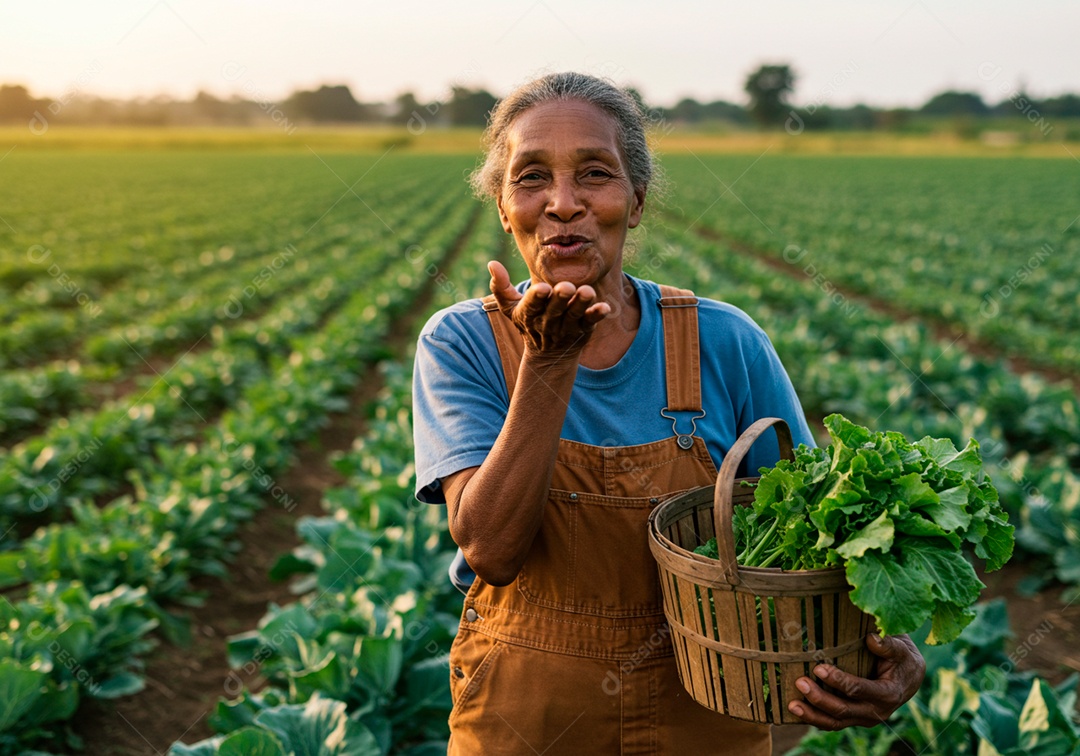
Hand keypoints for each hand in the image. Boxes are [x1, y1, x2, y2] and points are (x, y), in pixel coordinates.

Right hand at [488, 261, 609, 359]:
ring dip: (581, 304)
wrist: (548, 355)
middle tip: (567, 286)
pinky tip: (605, 307)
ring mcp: (567, 327)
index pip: (531, 305)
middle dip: (560, 299)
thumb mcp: (510, 307)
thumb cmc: (528, 321)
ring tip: (588, 292)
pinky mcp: (583, 329)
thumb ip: (500, 287)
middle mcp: (548, 322)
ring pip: (574, 315)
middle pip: (554, 310)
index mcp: (529, 314)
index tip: (542, 288)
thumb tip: (492, 263)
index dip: (536, 297)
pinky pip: (590, 323)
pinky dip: (597, 315)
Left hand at [787, 633, 925, 729]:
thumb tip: (871, 638)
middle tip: (800, 682)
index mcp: (887, 694)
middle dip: (819, 698)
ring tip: (792, 705)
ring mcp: (864, 717)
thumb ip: (888, 645)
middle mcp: (876, 711)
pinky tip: (798, 711)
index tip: (818, 668)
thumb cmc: (902, 658)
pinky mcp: (854, 718)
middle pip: (844, 710)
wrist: (908, 677)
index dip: (838, 681)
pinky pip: (833, 723)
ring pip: (836, 723)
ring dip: (812, 715)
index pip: (859, 690)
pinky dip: (815, 719)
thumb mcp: (901, 649)